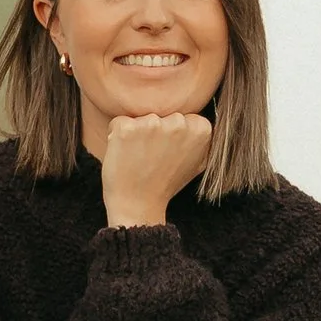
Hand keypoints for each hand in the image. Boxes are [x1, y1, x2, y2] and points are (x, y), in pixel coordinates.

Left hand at [101, 110, 211, 229]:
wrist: (139, 205)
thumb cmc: (166, 183)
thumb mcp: (197, 163)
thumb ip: (202, 140)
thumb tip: (202, 122)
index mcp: (201, 128)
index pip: (182, 116)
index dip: (172, 135)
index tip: (170, 154)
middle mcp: (179, 122)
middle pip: (162, 115)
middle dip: (156, 131)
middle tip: (153, 157)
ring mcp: (152, 124)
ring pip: (141, 118)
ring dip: (137, 134)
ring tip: (140, 157)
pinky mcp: (127, 129)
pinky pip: (119, 123)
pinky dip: (117, 136)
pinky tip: (125, 155)